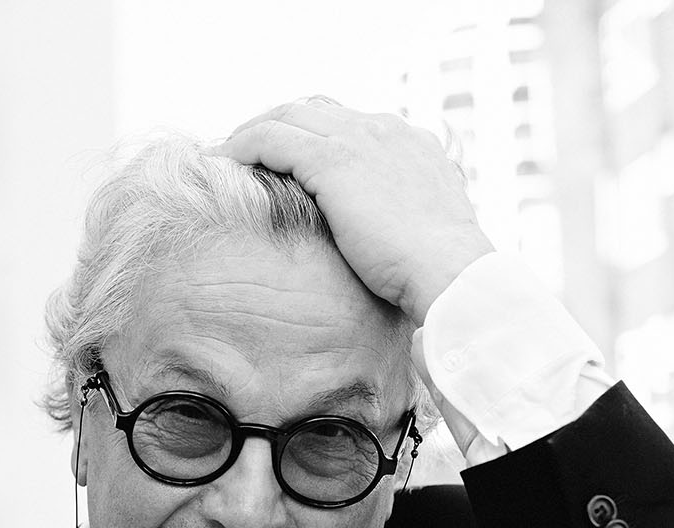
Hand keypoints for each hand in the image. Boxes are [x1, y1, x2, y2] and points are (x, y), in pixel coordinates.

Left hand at [212, 99, 494, 326]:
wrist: (451, 272)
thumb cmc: (438, 273)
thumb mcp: (423, 234)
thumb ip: (400, 219)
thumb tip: (382, 242)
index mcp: (408, 143)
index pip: (347, 121)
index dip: (309, 134)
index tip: (285, 158)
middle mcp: (384, 130)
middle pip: (312, 109)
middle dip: (274, 126)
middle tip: (242, 151)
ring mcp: (359, 140)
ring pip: (286, 117)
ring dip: (251, 133)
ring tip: (224, 156)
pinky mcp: (333, 161)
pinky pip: (270, 139)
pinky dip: (242, 147)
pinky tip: (221, 165)